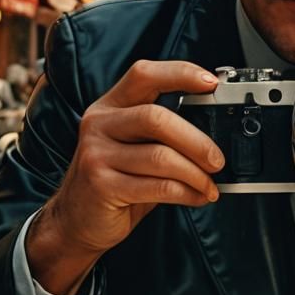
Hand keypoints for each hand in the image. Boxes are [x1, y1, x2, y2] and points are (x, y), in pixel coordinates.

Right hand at [26, 60, 224, 294]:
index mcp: (110, 106)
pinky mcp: (102, 185)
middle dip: (197, 140)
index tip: (211, 84)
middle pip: (156, 118)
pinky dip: (186, 193)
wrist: (76, 220)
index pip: (144, 75)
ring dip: (195, 174)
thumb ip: (162, 133)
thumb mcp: (133, 147)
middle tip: (217, 160)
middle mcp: (99, 124)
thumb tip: (215, 132)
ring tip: (209, 185)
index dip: (180, 74)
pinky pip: (157, 186)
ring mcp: (97, 154)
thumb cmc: (115, 180)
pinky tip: (196, 196)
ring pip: (161, 156)